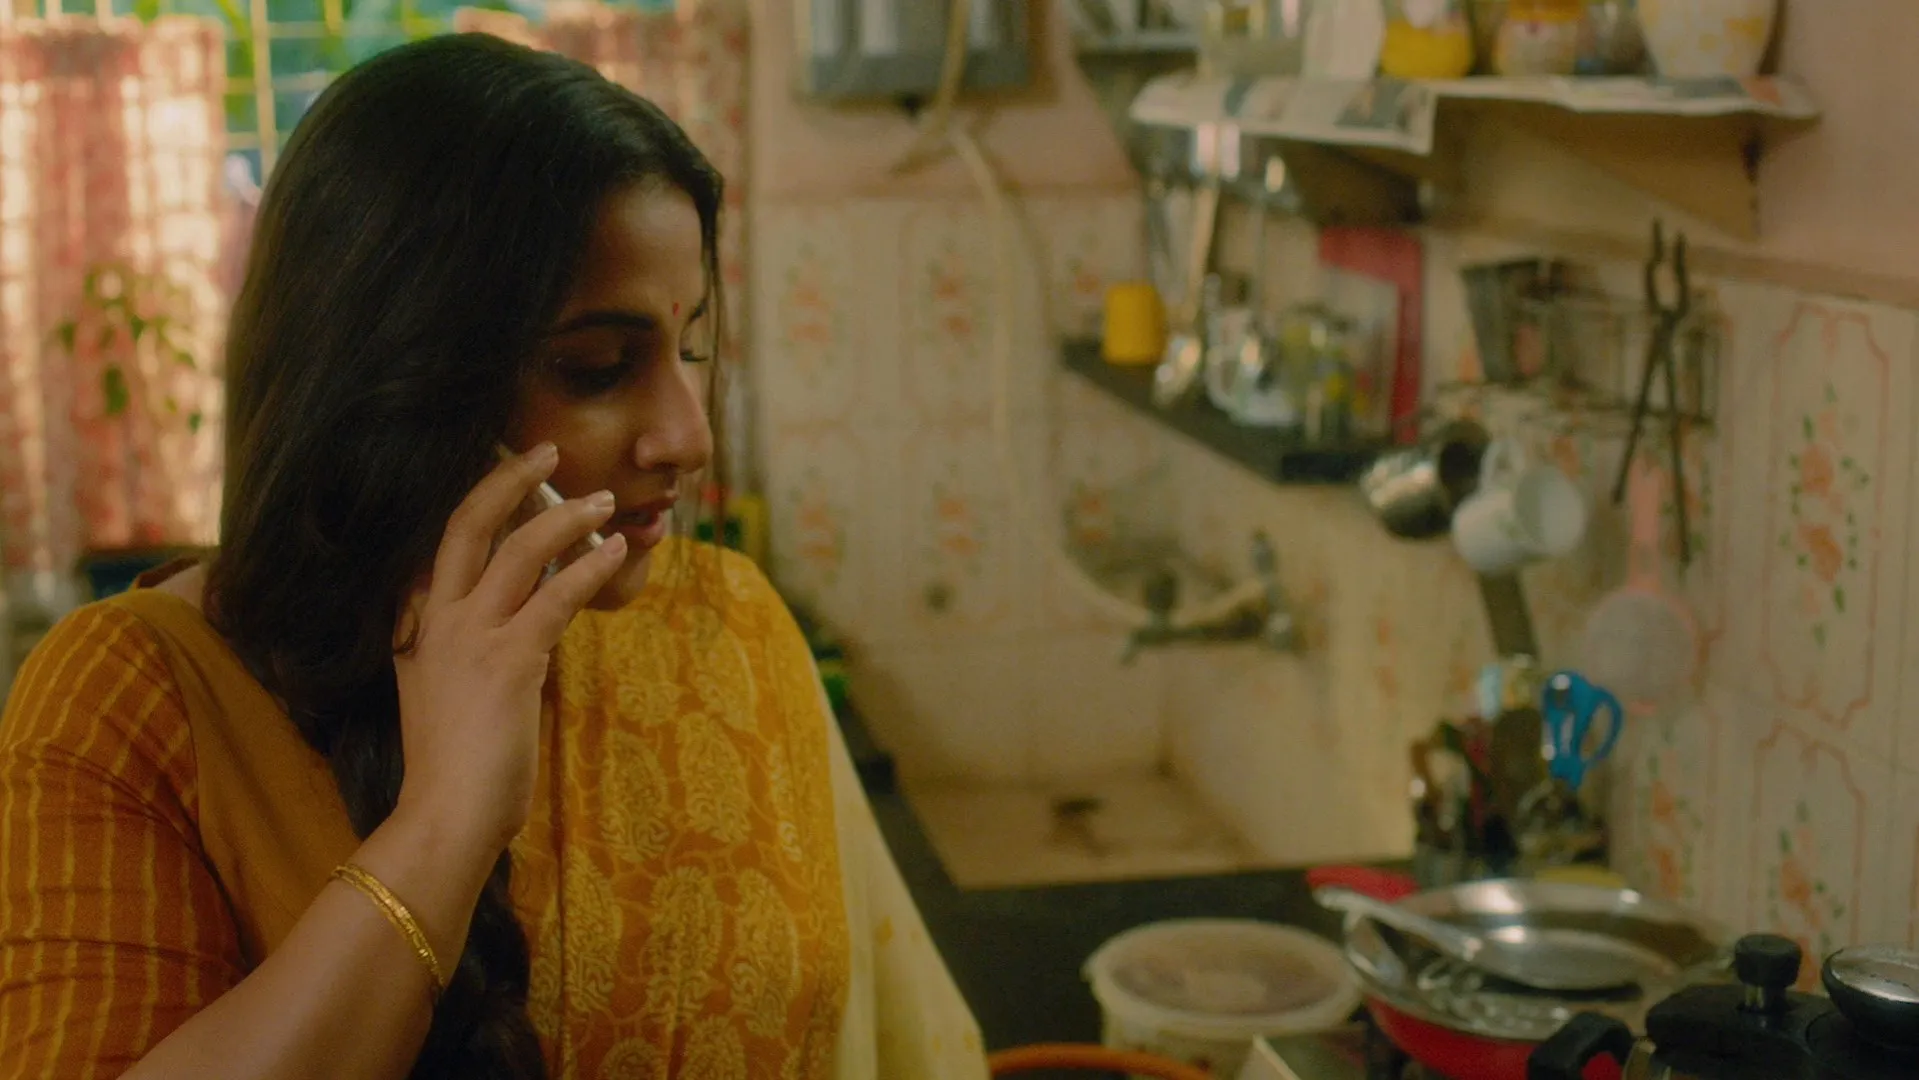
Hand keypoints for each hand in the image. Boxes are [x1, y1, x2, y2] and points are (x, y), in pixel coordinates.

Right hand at [390, 443, 625, 852]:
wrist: (444, 818)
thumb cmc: (455, 774)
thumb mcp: (448, 702)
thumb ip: (474, 662)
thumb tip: (526, 641)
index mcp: (418, 630)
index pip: (442, 547)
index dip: (478, 504)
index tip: (511, 475)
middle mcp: (437, 622)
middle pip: (467, 524)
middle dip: (507, 478)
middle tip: (545, 448)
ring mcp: (470, 637)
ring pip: (518, 548)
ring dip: (566, 515)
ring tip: (604, 499)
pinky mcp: (510, 660)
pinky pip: (555, 595)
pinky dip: (588, 567)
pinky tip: (613, 550)